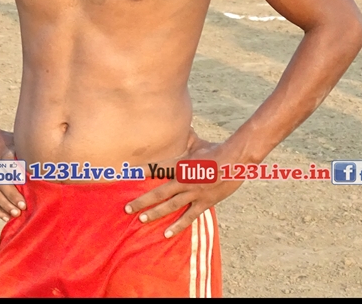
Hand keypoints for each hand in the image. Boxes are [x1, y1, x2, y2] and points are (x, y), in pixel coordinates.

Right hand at [0, 123, 24, 221]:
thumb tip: (46, 162)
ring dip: (4, 204)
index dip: (14, 172)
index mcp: (2, 152)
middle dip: (11, 195)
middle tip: (23, 205)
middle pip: (0, 182)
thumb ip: (25, 151)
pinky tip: (6, 217)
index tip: (24, 181)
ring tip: (16, 213)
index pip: (7, 163)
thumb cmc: (5, 140)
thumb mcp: (15, 140)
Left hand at [126, 130, 243, 238]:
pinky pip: (189, 216)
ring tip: (141, 220)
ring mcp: (194, 193)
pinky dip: (178, 226)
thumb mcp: (199, 143)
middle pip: (159, 192)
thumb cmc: (217, 150)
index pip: (156, 169)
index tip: (127, 176)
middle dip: (142, 201)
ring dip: (155, 213)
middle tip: (127, 208)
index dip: (142, 172)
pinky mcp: (204, 202)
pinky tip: (167, 234)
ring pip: (171, 206)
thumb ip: (187, 139)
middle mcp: (184, 181)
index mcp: (181, 165)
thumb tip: (181, 127)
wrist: (235, 160)